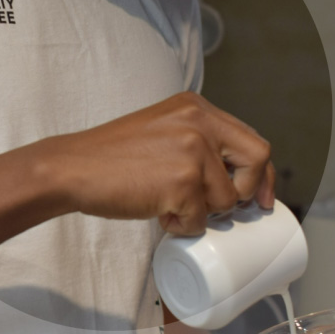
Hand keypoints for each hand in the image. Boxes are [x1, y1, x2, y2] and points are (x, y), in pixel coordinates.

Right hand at [39, 91, 274, 233]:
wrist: (73, 167)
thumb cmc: (112, 158)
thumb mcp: (164, 131)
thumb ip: (197, 140)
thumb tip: (234, 179)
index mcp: (197, 107)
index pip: (251, 139)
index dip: (261, 174)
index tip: (261, 199)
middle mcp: (200, 121)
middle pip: (258, 159)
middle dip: (246, 192)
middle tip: (225, 210)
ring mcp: (193, 149)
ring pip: (227, 199)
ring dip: (201, 213)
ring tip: (169, 205)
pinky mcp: (183, 179)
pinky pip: (201, 219)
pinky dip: (182, 226)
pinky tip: (159, 212)